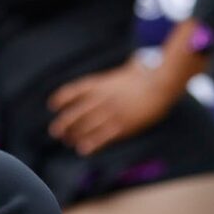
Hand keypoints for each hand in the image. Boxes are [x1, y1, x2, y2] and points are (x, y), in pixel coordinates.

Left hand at [47, 62, 181, 156]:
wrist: (160, 84)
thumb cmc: (147, 75)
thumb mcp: (128, 70)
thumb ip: (121, 72)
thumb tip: (132, 63)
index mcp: (99, 84)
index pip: (72, 91)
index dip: (61, 99)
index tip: (52, 105)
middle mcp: (100, 98)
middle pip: (75, 113)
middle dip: (63, 123)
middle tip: (55, 132)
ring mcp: (110, 113)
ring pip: (86, 127)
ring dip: (74, 135)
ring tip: (68, 141)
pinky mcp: (122, 126)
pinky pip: (102, 137)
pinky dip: (91, 144)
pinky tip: (83, 150)